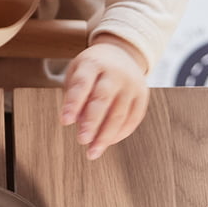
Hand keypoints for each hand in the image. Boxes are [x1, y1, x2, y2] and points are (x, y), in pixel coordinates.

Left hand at [60, 35, 149, 159]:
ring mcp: (131, 84)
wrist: (121, 54)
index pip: (82, 84)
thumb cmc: (93, 69)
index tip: (65, 121)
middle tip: (82, 140)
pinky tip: (107, 143)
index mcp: (94, 64)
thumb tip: (79, 122)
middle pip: (103, 99)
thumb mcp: (77, 73)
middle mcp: (115, 73)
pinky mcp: (142, 96)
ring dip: (105, 136)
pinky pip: (133, 119)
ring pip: (119, 114)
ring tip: (92, 152)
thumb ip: (74, 95)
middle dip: (92, 122)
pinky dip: (119, 134)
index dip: (73, 103)